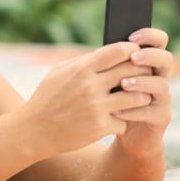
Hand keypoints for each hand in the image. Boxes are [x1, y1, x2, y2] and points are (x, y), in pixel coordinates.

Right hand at [20, 41, 158, 155]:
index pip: (118, 51)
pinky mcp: (99, 128)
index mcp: (81, 68)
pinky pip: (125, 122)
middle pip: (133, 71)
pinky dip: (122, 121)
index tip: (136, 54)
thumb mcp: (58, 73)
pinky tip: (117, 121)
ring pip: (137, 98)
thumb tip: (107, 53)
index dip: (132, 50)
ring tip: (138, 98)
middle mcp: (91, 86)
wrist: (34, 130)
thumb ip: (82, 62)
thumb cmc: (47, 98)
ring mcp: (96, 108)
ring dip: (140, 98)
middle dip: (143, 72)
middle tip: (145, 75)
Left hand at [110, 28, 172, 157]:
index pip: (159, 41)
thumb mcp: (106, 78)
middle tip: (133, 58)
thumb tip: (100, 49)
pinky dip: (134, 110)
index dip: (150, 36)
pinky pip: (152, 111)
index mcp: (147, 63)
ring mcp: (162, 98)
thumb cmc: (108, 99)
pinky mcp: (161, 118)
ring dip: (141, 83)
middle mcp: (159, 77)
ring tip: (123, 84)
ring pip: (161, 85)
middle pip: (166, 59)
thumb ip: (109, 64)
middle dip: (150, 56)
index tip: (132, 36)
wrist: (117, 132)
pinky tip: (117, 110)